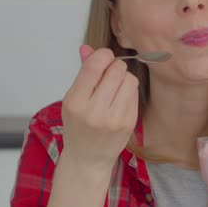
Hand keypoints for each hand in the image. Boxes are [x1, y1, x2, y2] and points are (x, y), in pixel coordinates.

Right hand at [60, 45, 138, 170]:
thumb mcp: (73, 99)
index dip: (103, 55)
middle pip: (116, 70)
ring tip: (115, 87)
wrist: (87, 158)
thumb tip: (87, 47)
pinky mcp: (128, 123)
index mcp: (75, 102)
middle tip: (109, 74)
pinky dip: (129, 91)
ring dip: (124, 78)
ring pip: (129, 79)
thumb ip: (83, 72)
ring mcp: (114, 119)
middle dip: (114, 66)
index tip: (104, 56)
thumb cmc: (78, 126)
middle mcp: (94, 111)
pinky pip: (135, 93)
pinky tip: (120, 99)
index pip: (94, 66)